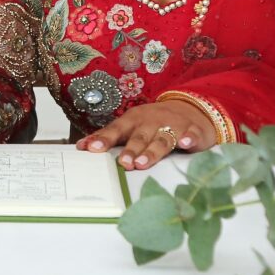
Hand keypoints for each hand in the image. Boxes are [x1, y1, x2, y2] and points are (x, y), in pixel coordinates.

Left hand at [74, 101, 213, 170]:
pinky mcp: (192, 131)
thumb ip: (108, 137)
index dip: (105, 139)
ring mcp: (173, 125)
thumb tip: (81, 147)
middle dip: (131, 150)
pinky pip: (191, 135)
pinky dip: (188, 138)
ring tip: (142, 163)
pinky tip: (184, 144)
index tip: (92, 149)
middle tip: (123, 163)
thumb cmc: (152, 123)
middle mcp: (152, 122)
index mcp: (134, 120)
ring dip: (152, 151)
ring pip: (162, 139)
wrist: (190, 110)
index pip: (117, 129)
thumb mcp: (130, 126)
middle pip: (139, 137)